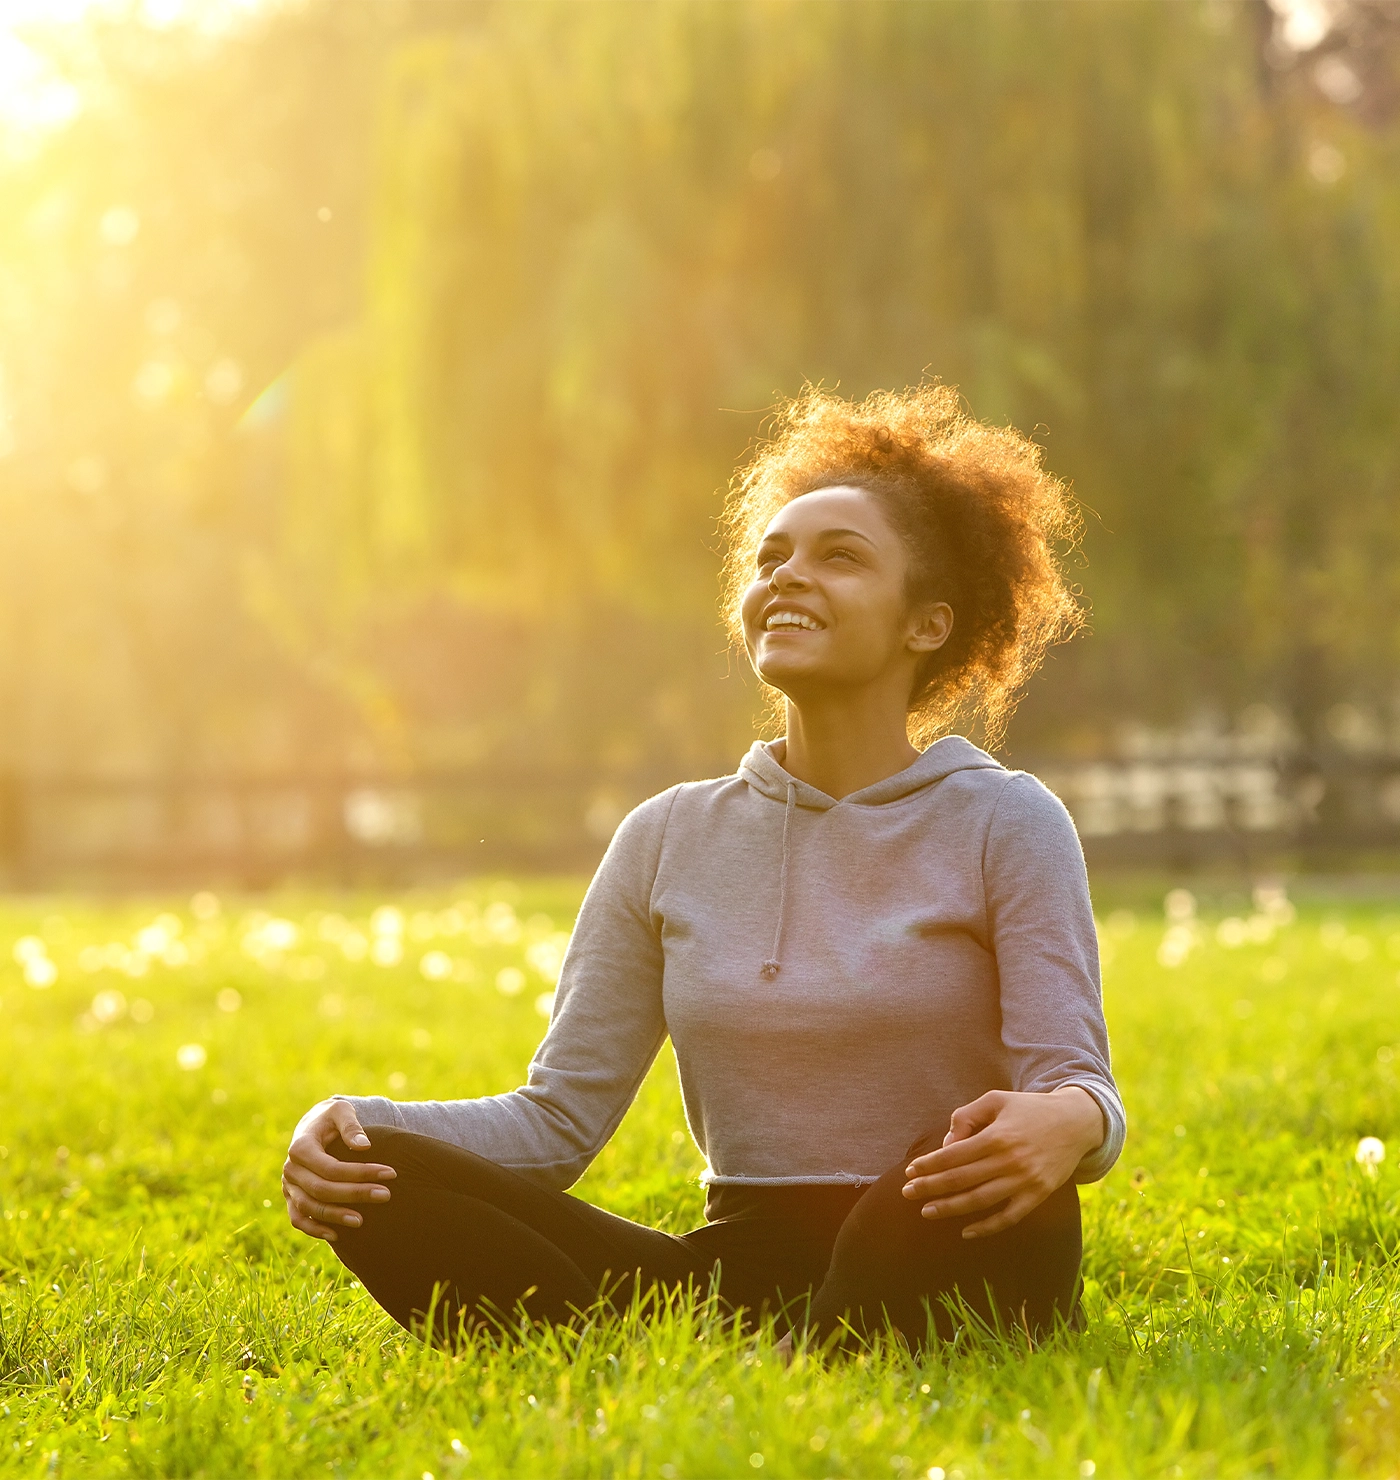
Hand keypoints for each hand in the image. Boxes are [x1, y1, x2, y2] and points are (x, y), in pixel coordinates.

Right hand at [281, 1098, 395, 1241]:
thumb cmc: (331, 1117)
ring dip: (335, 1216)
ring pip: (309, 1207)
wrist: (313, 1126)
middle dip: (354, 1194)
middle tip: (385, 1195)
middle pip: (322, 1189)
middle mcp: (290, 1168)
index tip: (390, 1173)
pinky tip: (336, 1235)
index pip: (331, 1167)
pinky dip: (313, 1229)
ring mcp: (288, 1185)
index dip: (360, 1173)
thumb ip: (351, 1125)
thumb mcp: (341, 1111)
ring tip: (361, 1221)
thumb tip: (364, 1146)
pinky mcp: (291, 1197)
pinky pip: (298, 1219)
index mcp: (301, 1146)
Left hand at [901, 1086, 1103, 1239]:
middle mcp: (1010, 1161)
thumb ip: (966, 1117)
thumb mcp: (995, 1100)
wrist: (1075, 1123)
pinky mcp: (1038, 1196)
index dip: (928, 1165)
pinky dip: (987, 1227)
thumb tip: (946, 1146)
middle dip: (930, 1188)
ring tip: (927, 1211)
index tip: (910, 1171)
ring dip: (951, 1209)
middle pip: (961, 1180)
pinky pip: (1009, 1217)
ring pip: (980, 1201)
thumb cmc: (1028, 1109)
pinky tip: (966, 1232)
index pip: (953, 1156)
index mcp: (997, 1136)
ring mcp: (1025, 1181)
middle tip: (907, 1193)